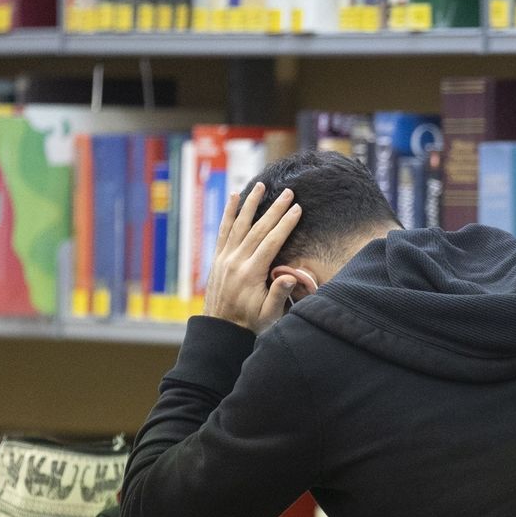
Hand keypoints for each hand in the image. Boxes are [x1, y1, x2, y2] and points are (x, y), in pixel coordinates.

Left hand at [203, 183, 301, 333]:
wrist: (221, 331)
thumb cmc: (250, 324)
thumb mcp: (269, 315)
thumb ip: (279, 294)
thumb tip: (290, 275)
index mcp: (250, 274)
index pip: (271, 242)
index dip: (285, 224)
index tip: (298, 209)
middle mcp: (235, 261)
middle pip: (257, 229)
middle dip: (274, 209)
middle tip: (289, 192)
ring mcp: (224, 258)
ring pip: (239, 225)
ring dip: (251, 204)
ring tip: (261, 185)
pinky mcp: (218, 258)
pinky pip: (223, 230)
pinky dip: (228, 213)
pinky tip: (234, 197)